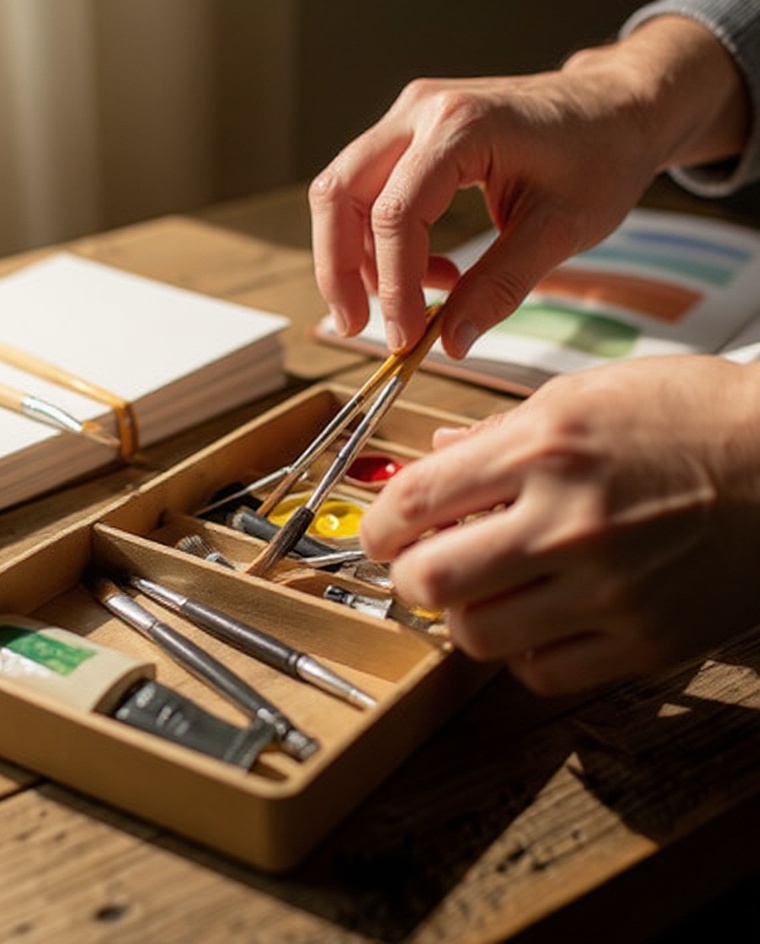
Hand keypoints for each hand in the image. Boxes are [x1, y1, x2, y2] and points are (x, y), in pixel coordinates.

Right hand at [310, 18, 749, 355]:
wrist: (617, 107)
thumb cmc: (601, 157)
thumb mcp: (562, 230)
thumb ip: (501, 287)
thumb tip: (451, 343)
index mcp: (463, 125)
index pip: (396, 215)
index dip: (393, 286)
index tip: (404, 339)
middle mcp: (421, 111)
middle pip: (339, 193)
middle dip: (338, 270)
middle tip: (355, 327)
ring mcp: (409, 118)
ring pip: (343, 192)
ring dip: (357, 257)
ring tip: (413, 301)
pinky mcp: (409, 134)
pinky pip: (367, 191)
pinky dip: (379, 241)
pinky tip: (431, 270)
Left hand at [360, 356, 759, 693]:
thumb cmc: (691, 416)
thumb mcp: (584, 394)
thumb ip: (497, 432)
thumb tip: (435, 453)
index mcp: (544, 449)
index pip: (414, 503)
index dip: (376, 527)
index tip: (379, 534)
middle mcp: (567, 524)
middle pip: (429, 581)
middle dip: (407, 576)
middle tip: (421, 565)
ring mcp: (607, 591)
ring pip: (476, 636)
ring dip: (462, 615)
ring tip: (484, 589)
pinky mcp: (645, 642)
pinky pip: (541, 675)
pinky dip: (521, 652)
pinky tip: (535, 619)